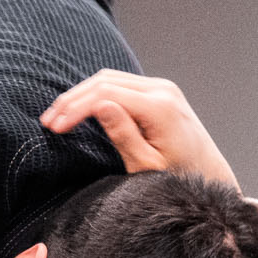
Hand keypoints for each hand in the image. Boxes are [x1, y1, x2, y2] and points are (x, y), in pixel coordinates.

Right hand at [41, 70, 237, 190]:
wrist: (209, 174)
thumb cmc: (179, 178)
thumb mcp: (147, 166)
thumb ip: (124, 135)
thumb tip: (100, 107)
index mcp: (160, 107)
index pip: (106, 95)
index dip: (75, 109)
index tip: (54, 129)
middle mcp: (162, 90)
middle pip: (105, 81)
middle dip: (72, 100)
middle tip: (47, 121)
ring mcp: (161, 88)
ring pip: (109, 79)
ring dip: (80, 95)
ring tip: (57, 116)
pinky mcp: (158, 92)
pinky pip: (120, 84)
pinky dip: (95, 94)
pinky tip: (78, 109)